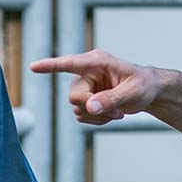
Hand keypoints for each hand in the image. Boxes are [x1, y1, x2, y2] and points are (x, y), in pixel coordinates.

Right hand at [30, 49, 159, 125]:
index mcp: (97, 62)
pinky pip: (81, 115)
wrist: (148, 92)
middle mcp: (86, 72)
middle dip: (93, 109)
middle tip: (117, 113)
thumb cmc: (143, 86)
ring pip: (77, 109)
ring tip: (118, 113)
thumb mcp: (133, 92)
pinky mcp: (85, 98)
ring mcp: (84, 86)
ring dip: (97, 116)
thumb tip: (89, 107)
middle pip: (74, 97)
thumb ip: (112, 99)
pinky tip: (111, 115)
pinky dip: (96, 120)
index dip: (51, 66)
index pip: (69, 64)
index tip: (33, 67)